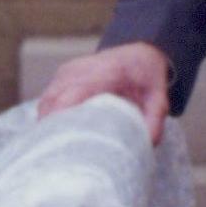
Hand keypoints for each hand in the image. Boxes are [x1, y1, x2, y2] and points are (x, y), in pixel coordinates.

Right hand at [38, 41, 172, 144]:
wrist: (140, 52)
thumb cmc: (147, 77)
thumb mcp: (158, 98)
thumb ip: (154, 121)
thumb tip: (146, 144)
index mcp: (105, 73)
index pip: (72, 95)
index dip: (59, 119)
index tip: (57, 142)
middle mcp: (81, 69)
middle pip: (53, 100)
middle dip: (50, 127)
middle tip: (55, 154)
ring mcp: (69, 69)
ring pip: (47, 99)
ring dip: (47, 122)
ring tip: (53, 146)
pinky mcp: (62, 73)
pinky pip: (48, 96)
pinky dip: (48, 113)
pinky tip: (55, 131)